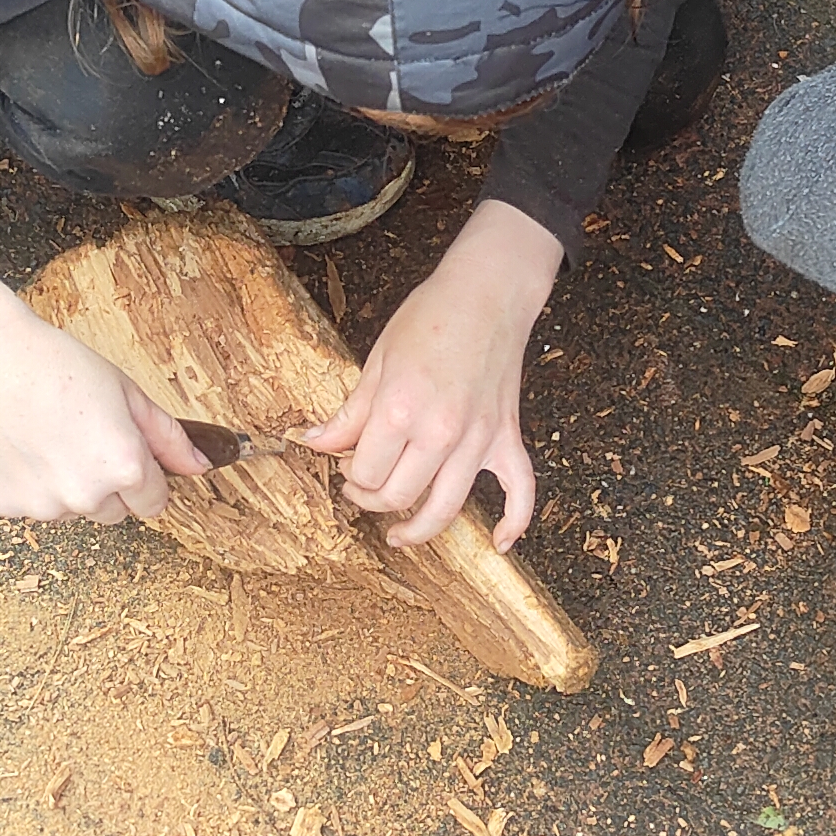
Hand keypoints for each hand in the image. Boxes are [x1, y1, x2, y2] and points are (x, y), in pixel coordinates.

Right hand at [0, 200, 210, 524]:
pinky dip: (32, 484)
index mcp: (124, 468)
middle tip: (85, 436)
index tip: (129, 455)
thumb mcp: (127, 393)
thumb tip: (199, 466)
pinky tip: (24, 444)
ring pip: (73, 510)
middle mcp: (86, 497)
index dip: (146, 478)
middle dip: (108, 484)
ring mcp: (43, 506)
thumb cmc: (59, 365)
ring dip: (69, 486)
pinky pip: (34, 506)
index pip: (155, 504)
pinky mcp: (7, 505)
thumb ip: (169, 436)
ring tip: (50, 436)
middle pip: (115, 512)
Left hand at [302, 200, 561, 549]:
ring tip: (398, 534)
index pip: (365, 472)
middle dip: (373, 500)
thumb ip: (350, 412)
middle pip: (399, 496)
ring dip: (419, 530)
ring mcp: (478, 439)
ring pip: (446, 508)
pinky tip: (500, 543)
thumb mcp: (377, 361)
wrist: (487, 293)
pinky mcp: (506, 437)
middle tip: (363, 488)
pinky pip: (520, 492)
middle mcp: (440, 432)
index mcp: (399, 410)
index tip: (347, 464)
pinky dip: (514, 523)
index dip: (349, 475)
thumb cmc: (430, 318)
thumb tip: (315, 442)